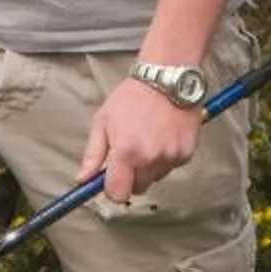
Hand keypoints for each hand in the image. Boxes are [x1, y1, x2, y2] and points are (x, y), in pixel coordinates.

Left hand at [79, 77, 202, 204]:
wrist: (167, 76)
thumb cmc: (133, 95)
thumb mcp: (104, 120)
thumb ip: (93, 154)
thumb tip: (83, 179)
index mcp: (126, 153)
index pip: (118, 194)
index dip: (113, 190)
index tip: (112, 180)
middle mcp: (150, 158)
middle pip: (138, 188)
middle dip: (132, 176)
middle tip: (132, 152)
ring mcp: (170, 156)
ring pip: (156, 177)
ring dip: (151, 166)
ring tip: (150, 138)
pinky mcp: (187, 152)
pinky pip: (173, 166)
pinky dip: (167, 156)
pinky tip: (164, 135)